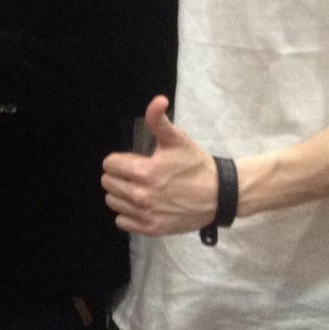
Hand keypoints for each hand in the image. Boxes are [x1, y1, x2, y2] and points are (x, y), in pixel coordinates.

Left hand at [101, 97, 217, 235]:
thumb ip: (159, 120)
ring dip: (121, 194)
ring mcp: (146, 214)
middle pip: (108, 183)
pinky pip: (122, 222)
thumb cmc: (196, 165)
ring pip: (113, 202)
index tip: (136, 161)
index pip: (109, 164)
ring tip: (139, 188)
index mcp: (144, 172)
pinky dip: (127, 214)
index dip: (120, 160)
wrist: (220, 195)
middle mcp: (141, 196)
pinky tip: (142, 205)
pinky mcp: (152, 228)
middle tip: (138, 174)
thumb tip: (158, 100)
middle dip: (119, 175)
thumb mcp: (177, 139)